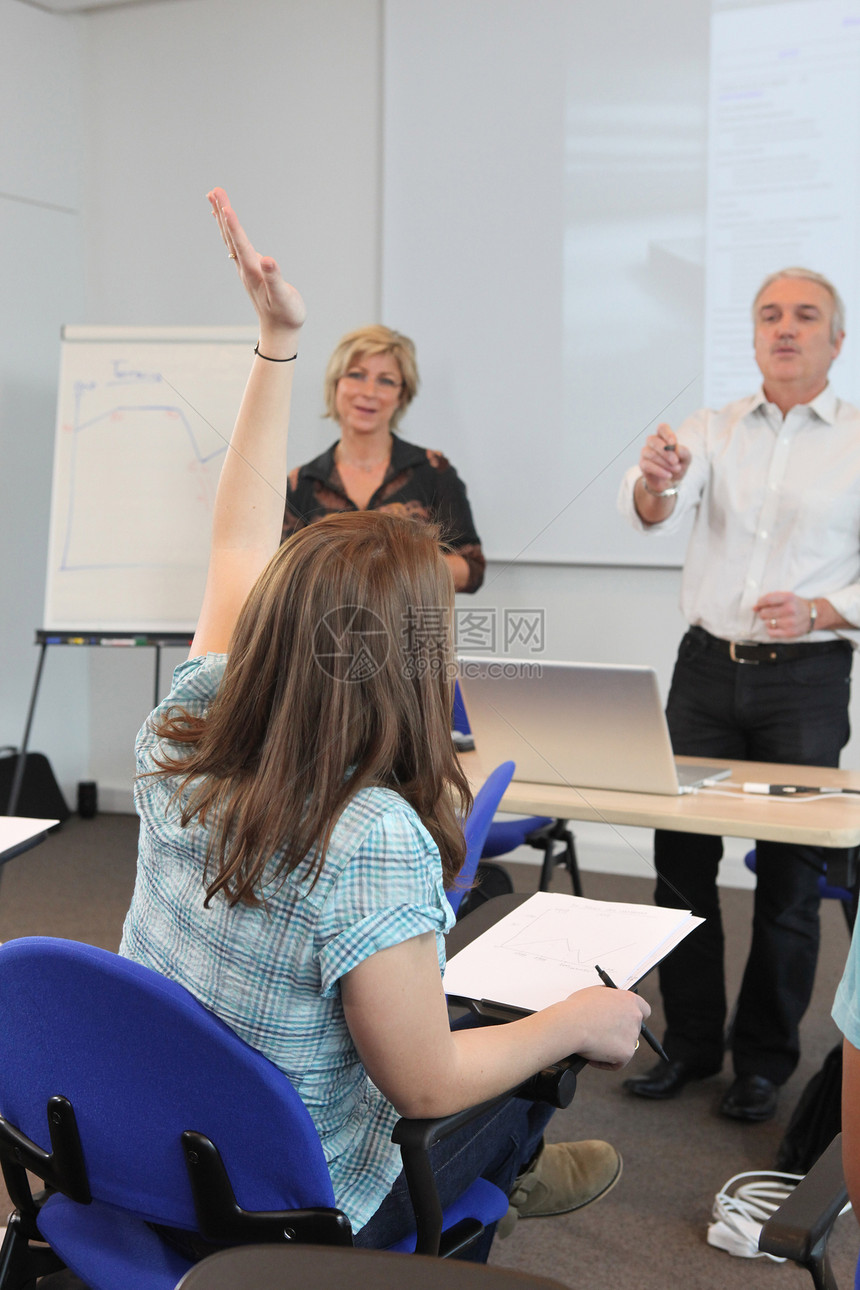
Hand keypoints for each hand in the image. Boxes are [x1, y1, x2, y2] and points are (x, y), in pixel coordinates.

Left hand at [208, 188, 305, 347]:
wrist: (279, 332)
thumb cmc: (287, 315)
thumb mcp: (284, 297)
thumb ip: (275, 278)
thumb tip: (267, 259)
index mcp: (253, 273)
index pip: (240, 245)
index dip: (233, 226)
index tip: (225, 205)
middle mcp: (245, 269)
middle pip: (230, 237)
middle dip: (222, 213)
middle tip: (214, 190)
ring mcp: (245, 269)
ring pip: (230, 240)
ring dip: (222, 218)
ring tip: (214, 197)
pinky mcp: (249, 270)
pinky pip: (235, 245)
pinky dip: (229, 229)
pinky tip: (227, 222)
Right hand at [563, 985, 650, 1071]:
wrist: (571, 1024)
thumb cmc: (577, 1008)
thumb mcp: (596, 993)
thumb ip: (610, 999)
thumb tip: (609, 1006)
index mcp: (629, 999)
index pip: (644, 1010)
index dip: (633, 1017)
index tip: (624, 1021)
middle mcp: (635, 1017)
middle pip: (633, 1030)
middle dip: (620, 1034)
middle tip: (603, 1035)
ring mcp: (632, 1036)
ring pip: (624, 1047)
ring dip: (610, 1048)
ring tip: (592, 1045)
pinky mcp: (627, 1053)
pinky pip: (617, 1063)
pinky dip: (604, 1062)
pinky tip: (591, 1056)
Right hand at [638, 422, 690, 492]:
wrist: (670, 481)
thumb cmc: (678, 465)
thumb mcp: (686, 459)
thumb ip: (684, 452)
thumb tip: (676, 449)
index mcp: (663, 436)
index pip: (662, 428)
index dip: (667, 434)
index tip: (674, 443)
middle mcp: (652, 442)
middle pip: (654, 440)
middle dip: (666, 452)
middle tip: (675, 461)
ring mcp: (646, 452)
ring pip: (651, 454)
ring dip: (665, 463)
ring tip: (676, 469)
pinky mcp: (642, 464)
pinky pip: (648, 465)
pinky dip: (659, 471)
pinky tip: (668, 475)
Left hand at [753, 591, 813, 638]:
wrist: (813, 615)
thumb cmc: (795, 604)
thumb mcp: (786, 596)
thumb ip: (770, 599)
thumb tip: (754, 608)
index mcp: (788, 598)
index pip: (766, 600)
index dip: (759, 603)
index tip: (759, 605)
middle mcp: (790, 609)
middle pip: (764, 613)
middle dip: (764, 613)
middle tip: (769, 613)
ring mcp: (791, 622)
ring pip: (767, 623)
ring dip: (768, 621)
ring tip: (775, 619)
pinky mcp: (790, 632)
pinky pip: (771, 633)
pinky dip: (771, 630)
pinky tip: (776, 626)